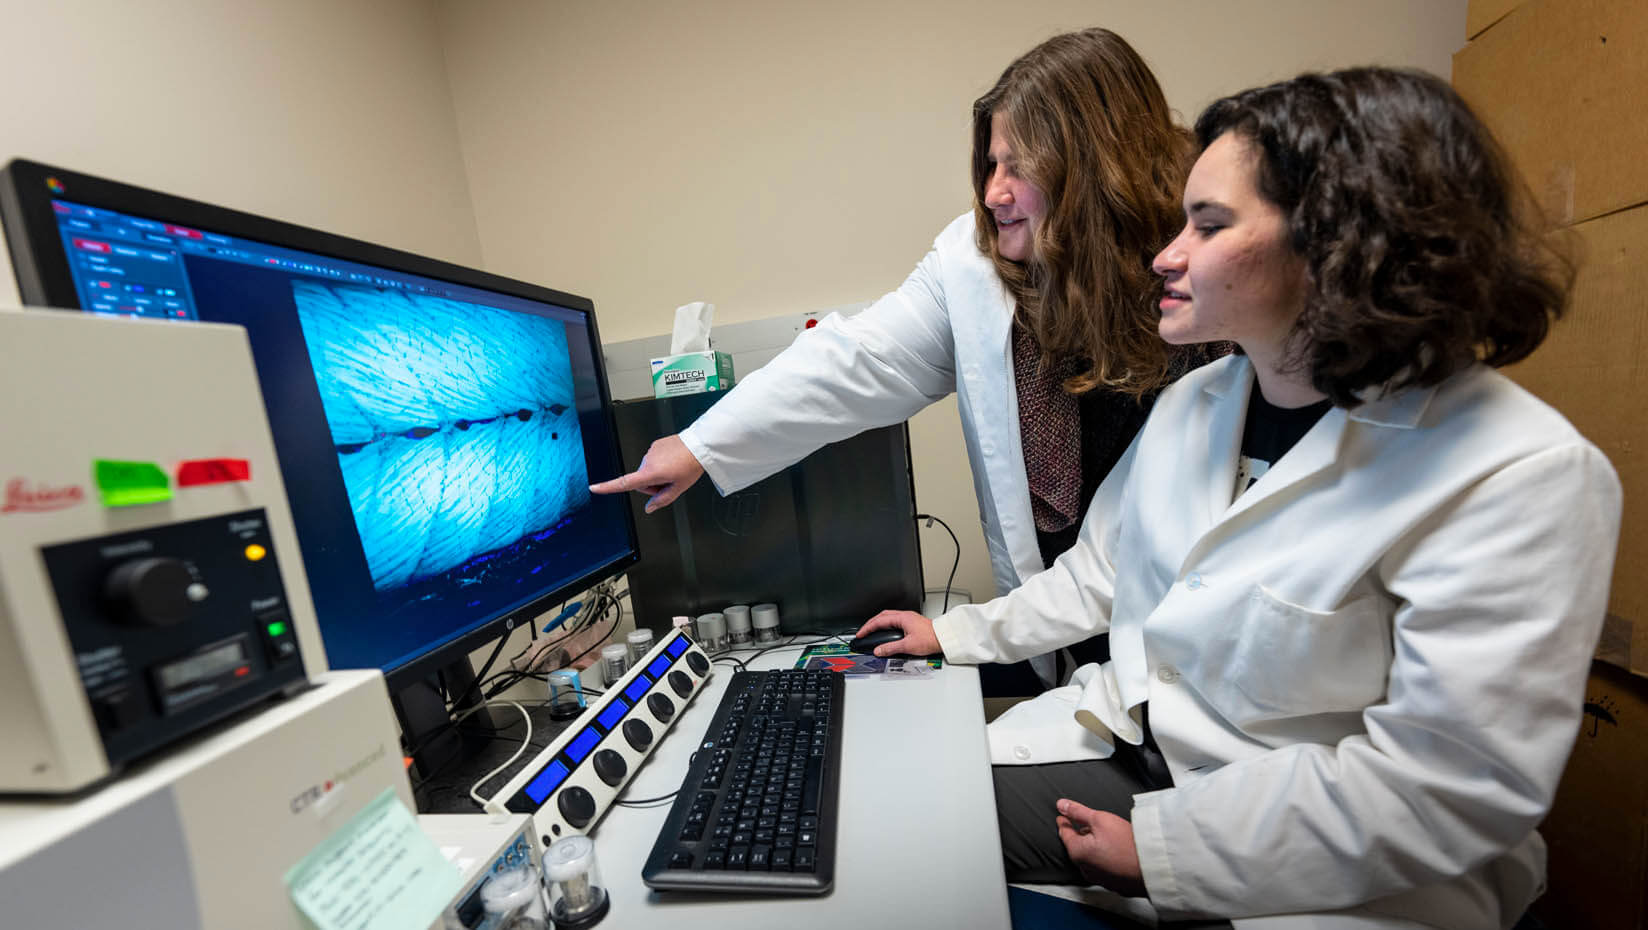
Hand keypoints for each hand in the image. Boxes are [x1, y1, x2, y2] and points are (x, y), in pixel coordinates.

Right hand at [588, 434, 704, 512]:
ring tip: (675, 469)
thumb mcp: (679, 488)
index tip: (594, 488)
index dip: (607, 487)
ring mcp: (650, 451)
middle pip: (641, 481)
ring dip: (658, 474)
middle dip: (652, 485)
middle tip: (671, 482)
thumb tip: (649, 509)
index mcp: (650, 472)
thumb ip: (662, 500)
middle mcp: (647, 460)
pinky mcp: (655, 445)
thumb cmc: (691, 465)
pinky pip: (654, 459)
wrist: (700, 445)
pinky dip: (662, 463)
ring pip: (648, 470)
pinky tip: (674, 461)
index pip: (624, 482)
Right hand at [854, 610, 940, 656]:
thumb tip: (878, 650)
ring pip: (888, 617)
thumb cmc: (930, 639)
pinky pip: (895, 620)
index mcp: (902, 618)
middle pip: (882, 616)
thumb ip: (891, 648)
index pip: (879, 621)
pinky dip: (886, 625)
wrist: (944, 638)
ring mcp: (909, 618)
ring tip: (872, 631)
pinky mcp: (912, 623)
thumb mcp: (908, 646)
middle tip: (864, 631)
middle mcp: (905, 616)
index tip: (860, 634)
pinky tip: (886, 631)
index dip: (867, 628)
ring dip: (879, 623)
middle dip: (871, 623)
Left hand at [1055, 799, 1145, 897]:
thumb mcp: (1099, 819)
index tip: (1062, 817)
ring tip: (1103, 836)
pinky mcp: (1115, 883)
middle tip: (1086, 824)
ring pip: (1092, 859)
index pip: (1064, 834)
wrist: (1153, 866)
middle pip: (1078, 847)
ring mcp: (1101, 879)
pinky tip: (1115, 852)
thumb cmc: (1127, 845)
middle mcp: (1086, 869)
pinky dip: (1106, 859)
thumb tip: (1061, 805)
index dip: (1064, 822)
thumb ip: (1078, 812)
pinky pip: (1105, 868)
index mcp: (1078, 853)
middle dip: (1080, 834)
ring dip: (1093, 847)